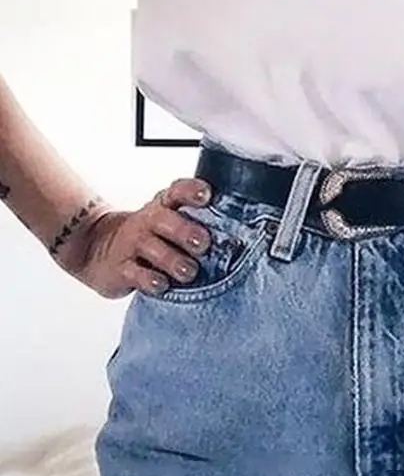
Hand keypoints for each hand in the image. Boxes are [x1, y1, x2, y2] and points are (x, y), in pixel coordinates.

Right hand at [57, 178, 213, 299]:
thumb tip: (237, 230)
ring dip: (173, 261)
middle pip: (165, 220)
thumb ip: (194, 220)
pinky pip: (136, 274)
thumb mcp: (165, 219)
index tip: (206, 195)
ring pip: (153, 249)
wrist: (95, 246)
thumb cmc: (146, 233)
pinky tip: (162, 285)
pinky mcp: (121, 268)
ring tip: (189, 271)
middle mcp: (148, 221)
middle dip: (185, 231)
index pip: (177, 191)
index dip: (191, 191)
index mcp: (163, 206)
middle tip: (203, 242)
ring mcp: (132, 244)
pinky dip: (151, 280)